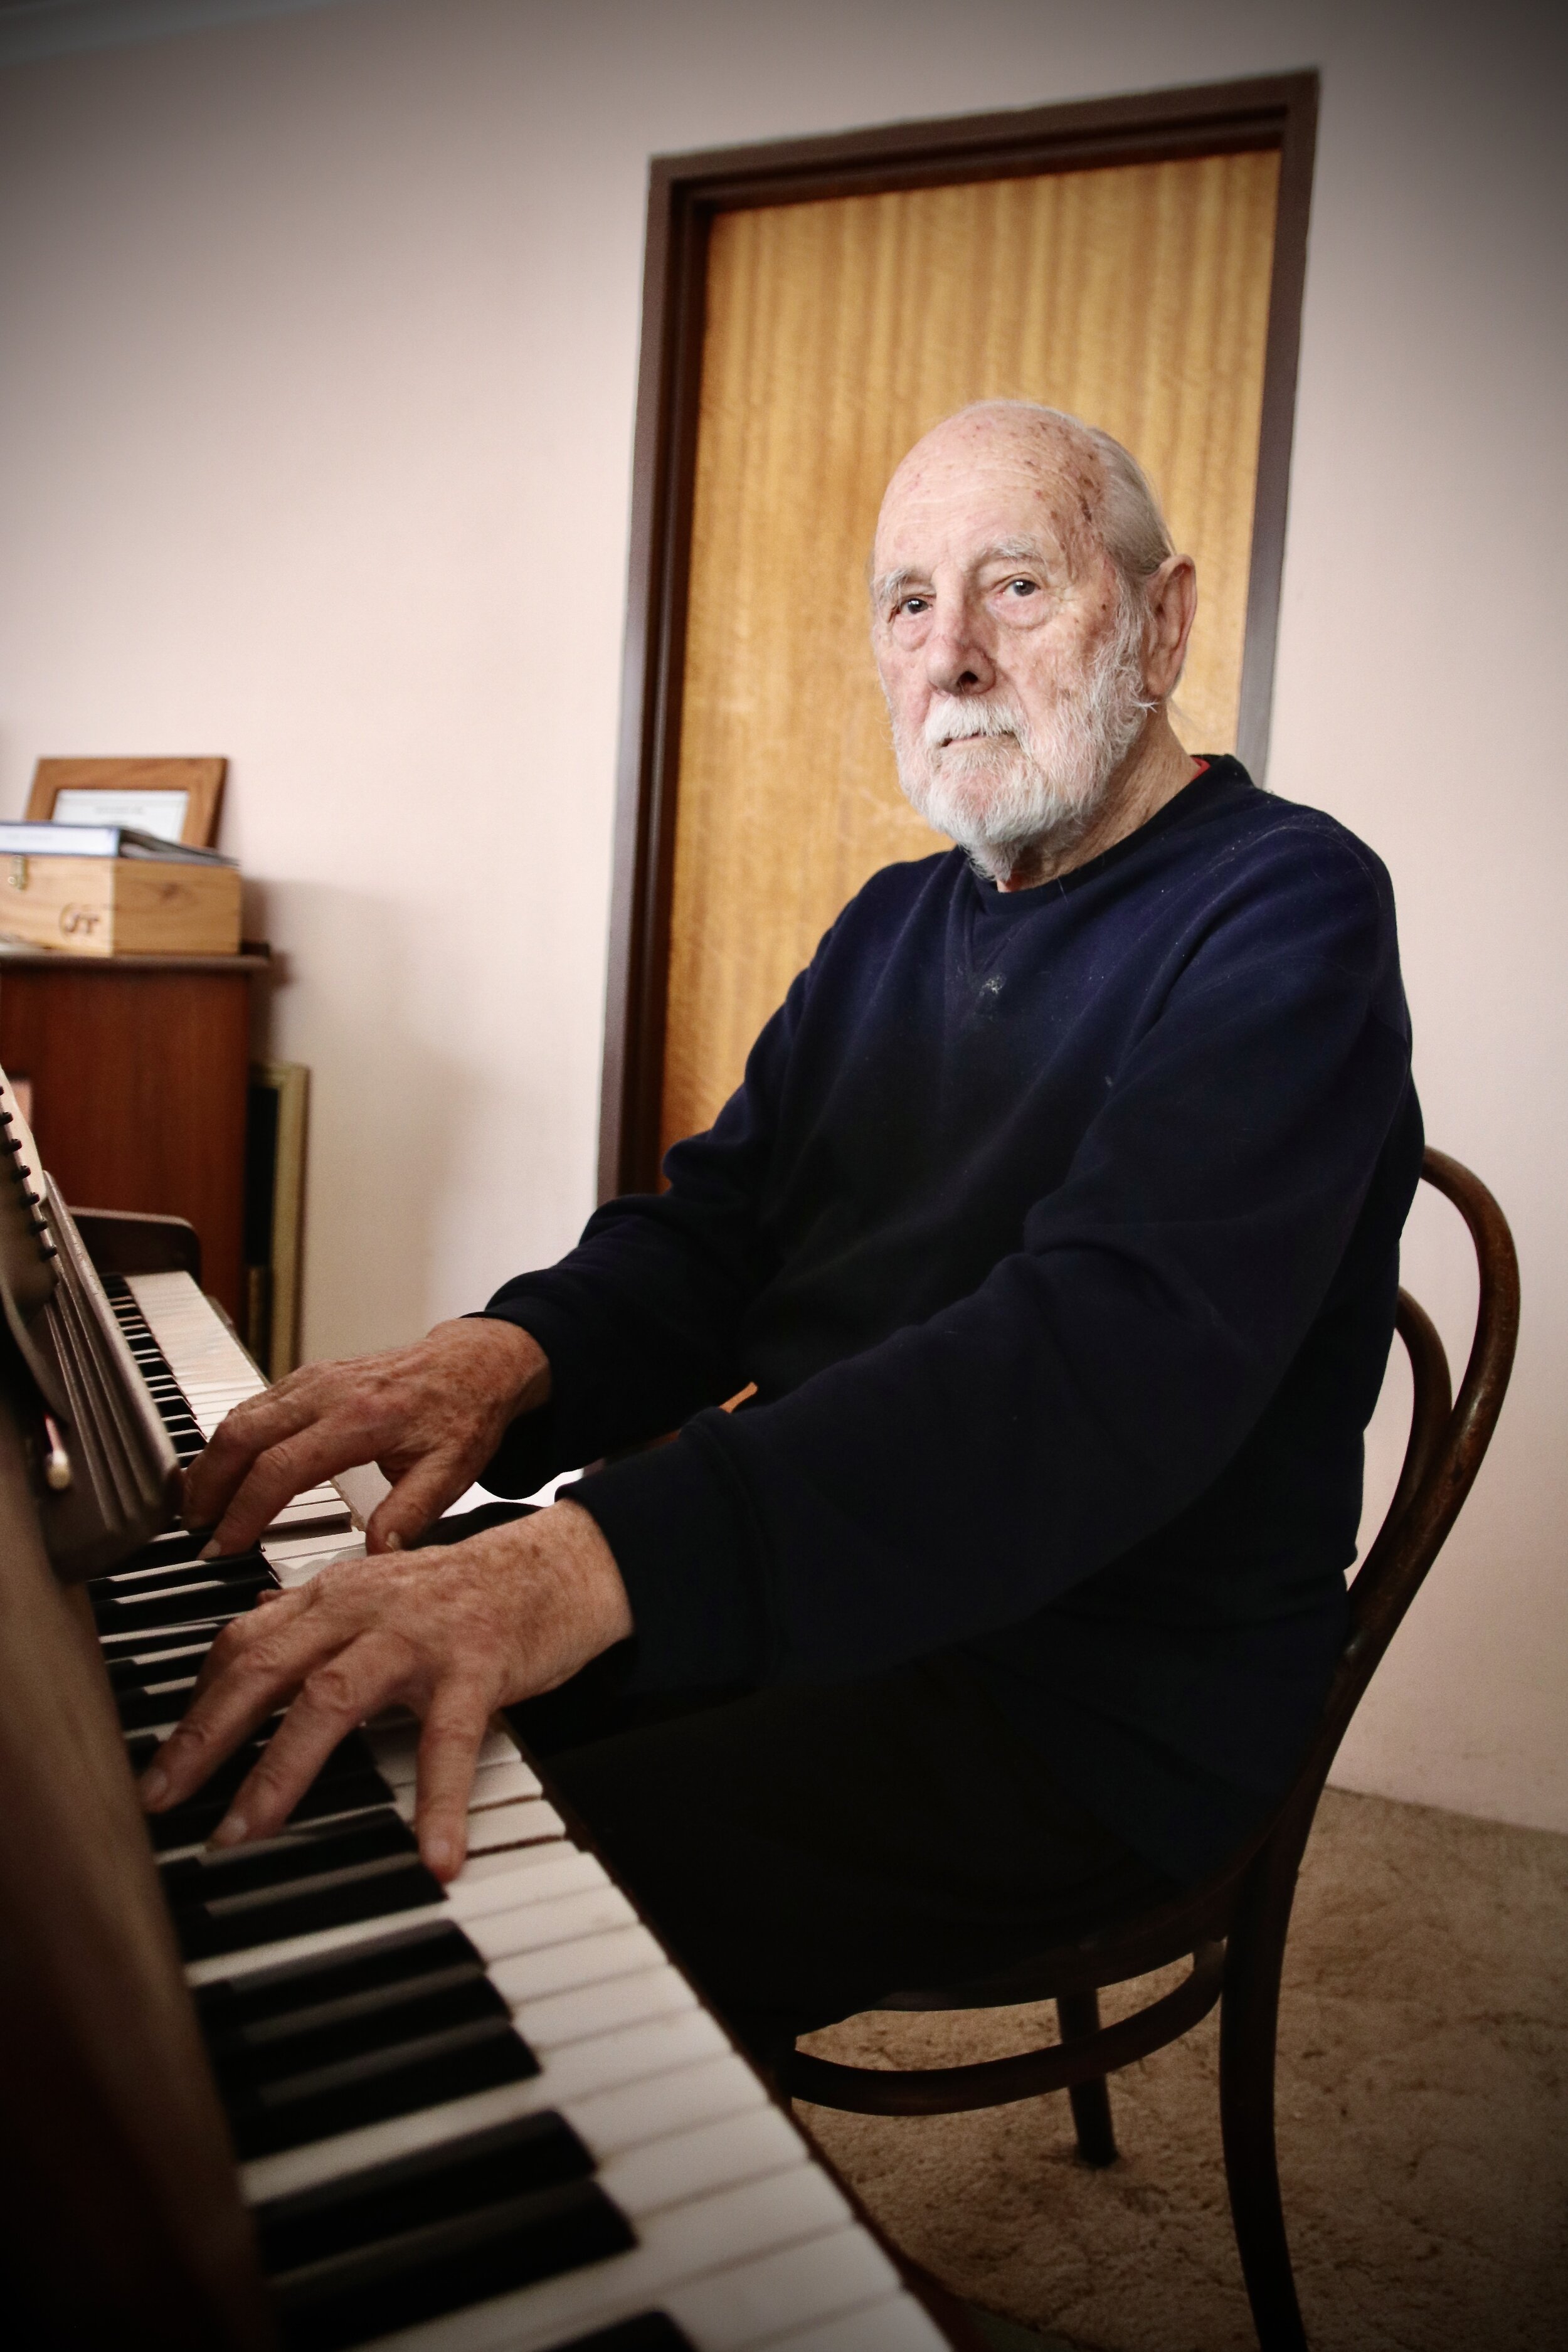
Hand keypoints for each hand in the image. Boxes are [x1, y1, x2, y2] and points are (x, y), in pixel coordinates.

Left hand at [139, 1500, 631, 1878]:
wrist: (559, 1563)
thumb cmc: (466, 1590)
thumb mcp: (378, 1593)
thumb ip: (315, 1617)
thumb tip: (251, 1634)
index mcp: (335, 1593)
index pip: (243, 1642)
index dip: (196, 1702)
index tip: (161, 1761)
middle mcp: (364, 1606)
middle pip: (265, 1668)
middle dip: (205, 1735)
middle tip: (165, 1796)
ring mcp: (418, 1635)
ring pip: (331, 1698)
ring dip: (280, 1770)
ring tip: (247, 1831)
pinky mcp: (477, 1665)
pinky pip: (449, 1741)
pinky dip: (438, 1803)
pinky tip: (433, 1855)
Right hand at [184, 1317, 549, 1556]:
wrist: (476, 1363)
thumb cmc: (464, 1415)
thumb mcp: (451, 1473)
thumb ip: (409, 1516)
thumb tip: (374, 1559)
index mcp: (361, 1419)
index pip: (281, 1467)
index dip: (245, 1510)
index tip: (225, 1546)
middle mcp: (329, 1393)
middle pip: (242, 1435)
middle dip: (208, 1485)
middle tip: (193, 1530)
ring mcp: (315, 1379)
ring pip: (240, 1416)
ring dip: (211, 1462)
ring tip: (198, 1508)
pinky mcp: (309, 1377)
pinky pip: (255, 1406)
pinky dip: (229, 1440)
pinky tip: (223, 1470)